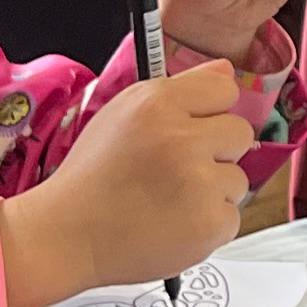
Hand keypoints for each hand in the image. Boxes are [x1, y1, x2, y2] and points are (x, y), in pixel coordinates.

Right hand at [0, 63, 251, 306]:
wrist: (66, 235)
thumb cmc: (94, 174)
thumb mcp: (124, 113)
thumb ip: (180, 89)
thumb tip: (227, 71)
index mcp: (157, 104)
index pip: (224, 90)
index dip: (210, 112)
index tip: (190, 130)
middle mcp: (182, 139)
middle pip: (240, 133)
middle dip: (217, 152)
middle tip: (177, 171)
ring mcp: (199, 183)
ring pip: (238, 179)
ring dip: (212, 192)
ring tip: (168, 201)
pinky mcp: (209, 224)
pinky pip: (231, 217)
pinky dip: (207, 225)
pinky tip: (173, 225)